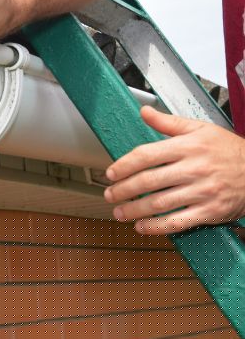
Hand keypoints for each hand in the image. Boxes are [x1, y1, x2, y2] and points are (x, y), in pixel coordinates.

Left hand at [104, 105, 244, 234]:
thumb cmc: (228, 149)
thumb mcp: (200, 129)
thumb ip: (169, 123)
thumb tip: (145, 111)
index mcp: (188, 146)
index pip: (146, 155)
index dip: (124, 165)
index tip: (111, 173)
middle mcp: (194, 168)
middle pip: (149, 181)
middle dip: (124, 189)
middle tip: (110, 194)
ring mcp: (202, 191)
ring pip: (160, 203)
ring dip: (135, 210)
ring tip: (119, 212)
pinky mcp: (210, 211)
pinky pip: (178, 222)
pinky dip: (156, 227)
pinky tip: (142, 227)